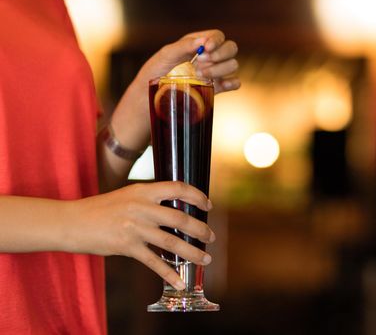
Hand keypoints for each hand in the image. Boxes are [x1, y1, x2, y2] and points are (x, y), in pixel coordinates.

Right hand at [66, 182, 214, 289]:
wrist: (72, 221)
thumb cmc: (101, 209)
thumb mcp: (127, 195)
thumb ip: (149, 200)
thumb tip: (174, 210)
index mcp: (143, 190)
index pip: (178, 188)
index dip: (197, 196)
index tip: (208, 205)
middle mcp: (141, 207)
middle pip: (180, 218)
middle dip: (200, 229)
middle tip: (211, 237)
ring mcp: (134, 227)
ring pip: (171, 241)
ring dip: (192, 252)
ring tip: (205, 259)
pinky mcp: (126, 246)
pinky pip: (153, 262)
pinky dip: (168, 273)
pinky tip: (179, 281)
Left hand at [138, 29, 239, 93]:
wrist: (153, 95)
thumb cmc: (157, 71)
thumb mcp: (166, 54)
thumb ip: (184, 46)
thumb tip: (203, 42)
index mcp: (198, 44)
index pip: (217, 36)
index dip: (216, 41)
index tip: (205, 48)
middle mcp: (210, 57)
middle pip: (231, 48)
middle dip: (220, 54)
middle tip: (201, 62)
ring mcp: (214, 72)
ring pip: (233, 65)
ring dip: (220, 69)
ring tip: (200, 75)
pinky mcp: (216, 88)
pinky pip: (234, 83)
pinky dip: (232, 83)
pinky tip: (221, 85)